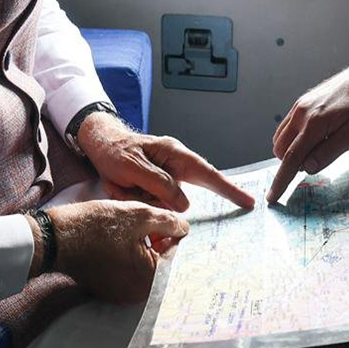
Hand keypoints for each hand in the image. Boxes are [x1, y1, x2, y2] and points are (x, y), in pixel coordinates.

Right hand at [46, 200, 187, 302]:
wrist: (57, 237)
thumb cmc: (99, 226)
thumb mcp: (140, 215)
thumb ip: (169, 221)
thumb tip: (183, 227)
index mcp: (150, 279)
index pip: (172, 251)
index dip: (167, 229)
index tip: (157, 216)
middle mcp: (137, 293)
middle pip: (157, 260)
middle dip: (154, 237)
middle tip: (141, 218)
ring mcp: (119, 293)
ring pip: (141, 263)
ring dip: (140, 244)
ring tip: (126, 225)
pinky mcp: (105, 287)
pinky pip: (125, 269)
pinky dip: (125, 253)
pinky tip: (114, 236)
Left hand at [78, 112, 254, 210]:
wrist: (99, 144)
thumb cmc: (116, 151)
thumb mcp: (134, 167)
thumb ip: (160, 184)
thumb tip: (185, 202)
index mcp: (175, 154)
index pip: (208, 173)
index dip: (229, 189)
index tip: (249, 202)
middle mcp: (176, 164)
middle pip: (189, 190)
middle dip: (172, 199)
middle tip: (159, 198)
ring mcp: (167, 175)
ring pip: (167, 202)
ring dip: (144, 199)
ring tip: (123, 184)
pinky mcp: (156, 187)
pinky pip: (154, 202)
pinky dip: (138, 200)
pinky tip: (123, 188)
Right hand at [266, 61, 348, 202]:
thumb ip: (328, 153)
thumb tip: (307, 168)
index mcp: (313, 124)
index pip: (291, 159)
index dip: (281, 180)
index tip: (272, 197)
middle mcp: (301, 113)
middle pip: (281, 150)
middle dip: (291, 163)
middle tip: (319, 161)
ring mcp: (299, 106)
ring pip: (281, 138)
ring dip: (291, 150)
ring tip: (319, 147)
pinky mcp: (302, 102)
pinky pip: (286, 126)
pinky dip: (292, 138)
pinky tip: (313, 136)